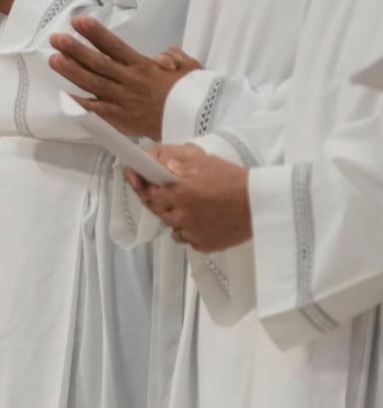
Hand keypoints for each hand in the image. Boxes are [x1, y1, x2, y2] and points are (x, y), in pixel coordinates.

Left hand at [49, 17, 201, 140]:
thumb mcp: (188, 68)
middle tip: (56, 38)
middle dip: (75, 49)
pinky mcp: (119, 119)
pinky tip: (64, 96)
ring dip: (72, 71)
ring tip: (54, 59)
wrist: (194, 122)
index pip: (115, 46)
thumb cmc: (189, 94)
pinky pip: (96, 111)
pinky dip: (80, 104)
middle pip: (98, 63)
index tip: (79, 22)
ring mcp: (122, 100)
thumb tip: (162, 56)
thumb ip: (173, 57)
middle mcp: (129, 81)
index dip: (96, 33)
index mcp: (143, 66)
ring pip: (93, 83)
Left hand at [129, 143, 251, 252]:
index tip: (147, 184)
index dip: (147, 189)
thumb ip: (179, 166)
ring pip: (174, 228)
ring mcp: (191, 233)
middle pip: (160, 212)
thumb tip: (160, 167)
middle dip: (164, 204)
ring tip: (196, 210)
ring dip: (179, 220)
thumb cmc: (235, 181)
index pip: (149, 194)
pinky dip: (194, 232)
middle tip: (178, 198)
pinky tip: (206, 222)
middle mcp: (180, 215)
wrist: (261, 203)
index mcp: (178, 193)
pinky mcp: (203, 244)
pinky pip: (190, 239)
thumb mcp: (205, 163)